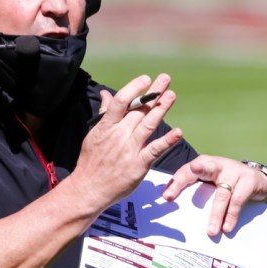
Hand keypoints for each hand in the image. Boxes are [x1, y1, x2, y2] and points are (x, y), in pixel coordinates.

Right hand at [71, 73, 182, 207]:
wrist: (89, 189)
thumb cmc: (91, 162)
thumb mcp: (94, 134)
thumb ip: (104, 113)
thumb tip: (106, 93)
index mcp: (107, 126)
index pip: (121, 101)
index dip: (134, 88)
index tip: (145, 79)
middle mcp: (119, 135)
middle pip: (139, 110)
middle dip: (153, 93)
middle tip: (165, 79)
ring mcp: (130, 149)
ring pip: (148, 125)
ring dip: (161, 109)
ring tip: (171, 95)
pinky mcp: (139, 164)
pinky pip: (155, 150)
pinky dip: (167, 141)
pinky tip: (178, 133)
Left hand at [163, 155, 266, 236]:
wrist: (258, 180)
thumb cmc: (228, 183)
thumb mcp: (211, 183)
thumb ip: (197, 190)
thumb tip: (175, 210)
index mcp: (205, 164)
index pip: (187, 171)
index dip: (176, 183)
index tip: (167, 197)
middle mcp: (218, 164)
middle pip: (203, 169)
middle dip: (188, 177)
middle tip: (174, 193)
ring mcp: (235, 171)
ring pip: (221, 195)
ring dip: (215, 215)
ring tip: (211, 232)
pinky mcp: (249, 180)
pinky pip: (237, 200)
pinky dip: (231, 215)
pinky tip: (226, 227)